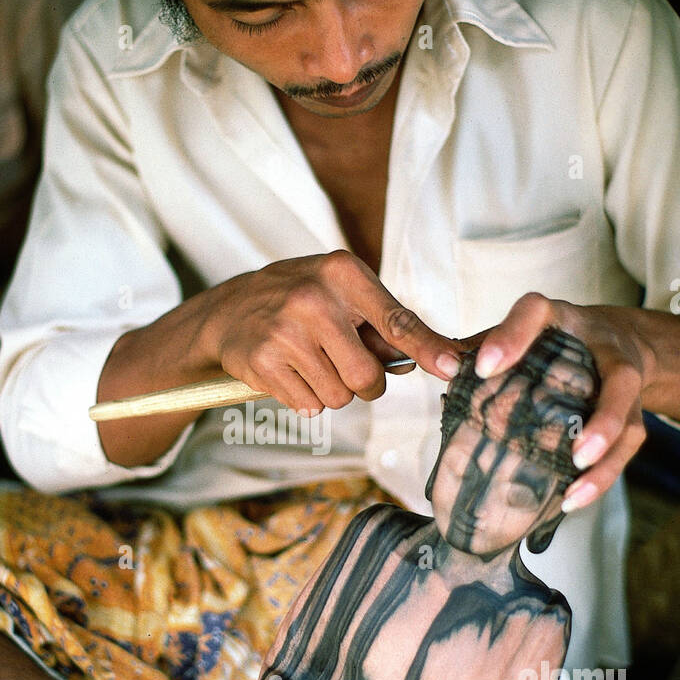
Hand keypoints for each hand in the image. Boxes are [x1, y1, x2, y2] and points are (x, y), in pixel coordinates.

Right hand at [199, 251, 461, 412]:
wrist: (228, 309)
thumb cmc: (299, 301)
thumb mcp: (340, 291)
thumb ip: (383, 323)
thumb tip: (438, 359)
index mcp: (342, 273)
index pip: (396, 319)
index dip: (427, 348)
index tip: (451, 367)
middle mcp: (314, 298)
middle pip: (367, 377)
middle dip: (364, 384)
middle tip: (344, 365)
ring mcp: (285, 331)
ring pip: (338, 397)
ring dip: (331, 391)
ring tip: (310, 363)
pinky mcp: (262, 361)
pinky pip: (308, 406)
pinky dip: (305, 398)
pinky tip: (289, 372)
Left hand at [460, 293, 654, 511]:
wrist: (621, 336)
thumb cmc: (552, 338)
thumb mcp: (518, 333)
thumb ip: (478, 347)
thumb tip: (440, 366)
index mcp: (560, 318)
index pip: (536, 313)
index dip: (511, 337)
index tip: (484, 367)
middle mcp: (602, 347)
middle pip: (620, 377)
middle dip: (603, 419)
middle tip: (576, 452)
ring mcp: (624, 383)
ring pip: (631, 422)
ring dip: (606, 458)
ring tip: (574, 491)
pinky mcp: (635, 413)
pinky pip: (629, 447)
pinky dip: (602, 477)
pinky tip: (574, 499)